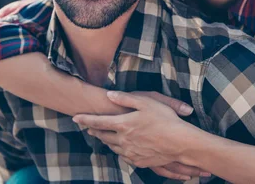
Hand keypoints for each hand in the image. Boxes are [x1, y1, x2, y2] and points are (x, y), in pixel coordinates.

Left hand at [73, 91, 210, 179]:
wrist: (179, 142)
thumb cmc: (165, 118)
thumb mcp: (146, 102)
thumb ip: (125, 98)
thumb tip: (109, 94)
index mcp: (123, 124)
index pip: (98, 122)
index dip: (85, 119)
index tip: (75, 117)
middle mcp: (123, 140)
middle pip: (103, 136)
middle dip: (94, 130)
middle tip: (89, 127)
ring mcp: (130, 152)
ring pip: (112, 147)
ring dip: (106, 140)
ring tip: (103, 136)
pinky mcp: (138, 160)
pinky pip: (124, 156)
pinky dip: (119, 150)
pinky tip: (122, 147)